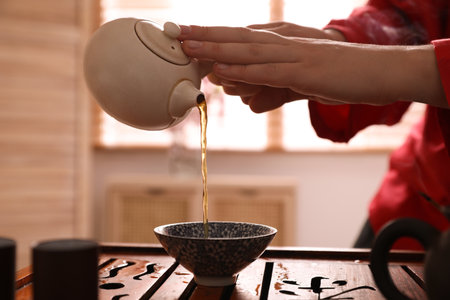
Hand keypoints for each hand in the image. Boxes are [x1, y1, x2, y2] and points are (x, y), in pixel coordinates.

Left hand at [179, 25, 446, 108]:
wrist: (376, 72)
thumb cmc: (337, 75)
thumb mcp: (297, 81)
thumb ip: (269, 88)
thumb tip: (244, 99)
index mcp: (283, 40)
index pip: (241, 35)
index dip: (212, 34)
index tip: (187, 34)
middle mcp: (284, 43)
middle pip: (237, 37)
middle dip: (205, 35)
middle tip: (176, 33)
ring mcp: (293, 56)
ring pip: (247, 51)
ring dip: (215, 49)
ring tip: (188, 46)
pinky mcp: (303, 73)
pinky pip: (266, 72)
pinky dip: (241, 72)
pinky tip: (220, 72)